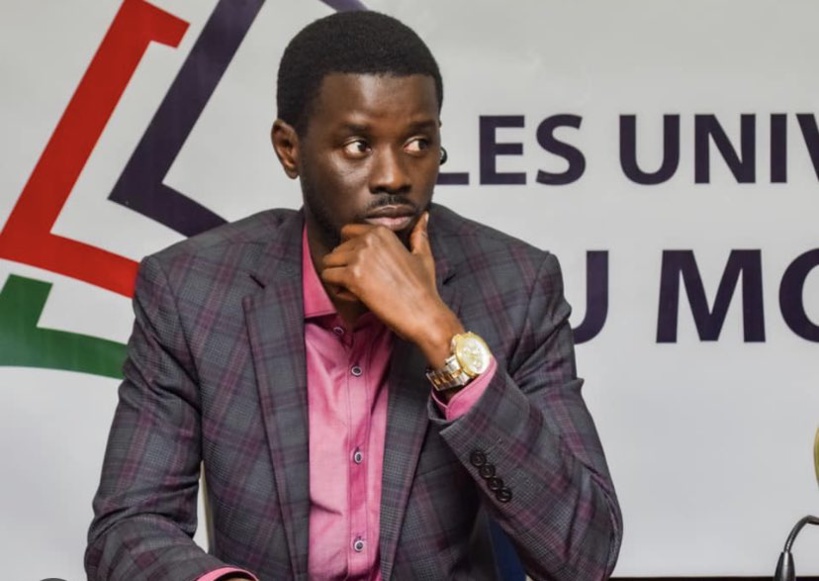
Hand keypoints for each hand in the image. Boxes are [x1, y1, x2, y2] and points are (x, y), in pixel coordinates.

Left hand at [320, 212, 462, 366]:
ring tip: (358, 289)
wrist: (422, 312)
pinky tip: (355, 296)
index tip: (363, 266)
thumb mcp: (423, 255)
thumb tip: (424, 216)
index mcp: (382, 232)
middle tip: (364, 282)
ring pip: (329, 262)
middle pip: (337, 249)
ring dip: (338, 277)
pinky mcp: (352, 276)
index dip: (351, 251)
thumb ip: (419, 234)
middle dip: (344, 266)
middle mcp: (368, 240)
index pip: (347, 232)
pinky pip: (328, 277)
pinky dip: (337, 289)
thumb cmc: (423, 287)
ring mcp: (359, 257)